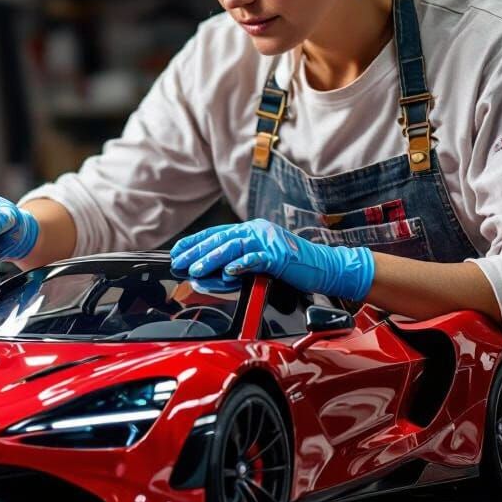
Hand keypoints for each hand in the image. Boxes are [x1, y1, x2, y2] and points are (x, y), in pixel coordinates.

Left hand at [170, 219, 374, 301]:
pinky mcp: (280, 255)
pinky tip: (228, 272)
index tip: (177, 251)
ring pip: (234, 247)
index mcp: (252, 230)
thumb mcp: (261, 258)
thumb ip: (240, 260)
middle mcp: (258, 231)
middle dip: (197, 251)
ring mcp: (269, 241)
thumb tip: (215, 270)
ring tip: (196, 270)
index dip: (195, 242)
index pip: (217, 233)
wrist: (324, 267)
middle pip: (221, 239)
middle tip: (179, 262)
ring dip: (212, 259)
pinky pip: (256, 259)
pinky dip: (241, 265)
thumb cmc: (292, 266)